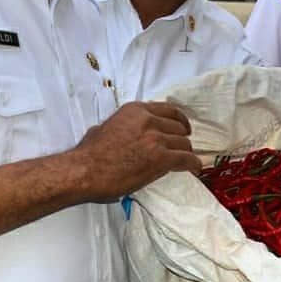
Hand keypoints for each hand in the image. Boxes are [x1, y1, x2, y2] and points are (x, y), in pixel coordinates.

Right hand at [73, 102, 201, 202]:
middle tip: (182, 148)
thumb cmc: (88, 154)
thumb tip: (116, 131)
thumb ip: (119, 126)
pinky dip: (193, 164)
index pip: (167, 110)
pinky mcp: (161, 158)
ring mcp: (156, 138)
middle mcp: (148, 120)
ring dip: (186, 153)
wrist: (85, 171)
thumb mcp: (103, 128)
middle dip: (181, 138)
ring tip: (187, 161)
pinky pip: (186, 159)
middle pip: (178, 127)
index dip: (179, 120)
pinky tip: (195, 168)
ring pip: (184, 143)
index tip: (182, 127)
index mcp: (135, 110)